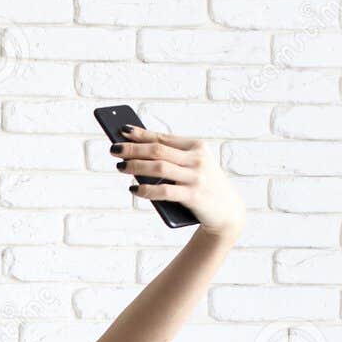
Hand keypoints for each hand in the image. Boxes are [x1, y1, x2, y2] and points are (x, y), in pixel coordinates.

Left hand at [114, 125, 244, 237]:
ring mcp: (196, 177)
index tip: (123, 130)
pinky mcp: (193, 195)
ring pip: (159, 167)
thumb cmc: (201, 185)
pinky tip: (133, 189)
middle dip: (133, 148)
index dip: (142, 134)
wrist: (226, 210)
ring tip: (120, 166)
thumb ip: (169, 160)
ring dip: (136, 166)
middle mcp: (197, 159)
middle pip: (158, 150)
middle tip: (114, 149)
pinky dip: (145, 190)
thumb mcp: (190, 167)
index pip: (163, 138)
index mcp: (197, 146)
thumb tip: (135, 156)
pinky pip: (163, 191)